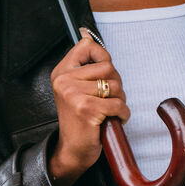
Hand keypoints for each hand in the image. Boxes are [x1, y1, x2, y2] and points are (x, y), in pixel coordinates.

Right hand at [49, 29, 129, 185]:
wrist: (72, 150)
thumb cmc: (80, 120)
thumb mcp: (76, 88)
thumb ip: (85, 65)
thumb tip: (88, 35)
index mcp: (62, 72)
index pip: (87, 46)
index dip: (103, 56)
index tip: (104, 72)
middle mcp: (64, 81)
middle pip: (109, 67)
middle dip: (116, 84)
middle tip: (109, 99)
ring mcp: (74, 94)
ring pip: (116, 86)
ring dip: (120, 101)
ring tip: (109, 111)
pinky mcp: (87, 109)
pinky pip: (118, 104)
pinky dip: (122, 114)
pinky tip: (113, 120)